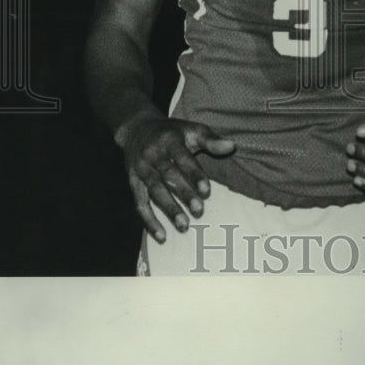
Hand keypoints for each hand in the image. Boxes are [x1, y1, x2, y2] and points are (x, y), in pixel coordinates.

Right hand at [118, 116, 234, 242]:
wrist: (137, 128)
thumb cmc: (171, 132)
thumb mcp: (190, 129)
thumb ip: (210, 140)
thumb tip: (232, 146)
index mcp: (169, 140)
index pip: (182, 158)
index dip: (194, 174)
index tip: (207, 191)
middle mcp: (153, 154)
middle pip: (168, 175)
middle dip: (183, 193)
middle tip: (199, 211)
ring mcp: (141, 168)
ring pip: (154, 190)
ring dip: (168, 209)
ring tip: (184, 226)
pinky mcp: (133, 181)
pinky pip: (140, 203)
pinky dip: (149, 220)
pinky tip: (162, 236)